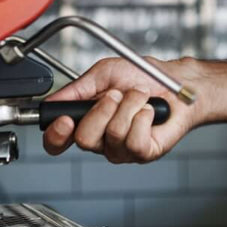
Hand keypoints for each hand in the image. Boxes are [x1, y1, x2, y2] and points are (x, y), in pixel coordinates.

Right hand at [42, 56, 204, 163]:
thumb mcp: (104, 73)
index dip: (56, 135)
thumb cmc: (142, 76)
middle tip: (117, 94)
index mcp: (85, 121)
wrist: (175, 80)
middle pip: (84, 139)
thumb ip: (76, 89)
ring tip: (139, 97)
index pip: (57, 142)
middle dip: (102, 110)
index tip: (64, 119)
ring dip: (128, 106)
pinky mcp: (143, 152)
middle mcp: (100, 140)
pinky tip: (149, 111)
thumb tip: (51, 102)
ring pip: (113, 135)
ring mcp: (120, 149)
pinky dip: (143, 117)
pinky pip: (134, 141)